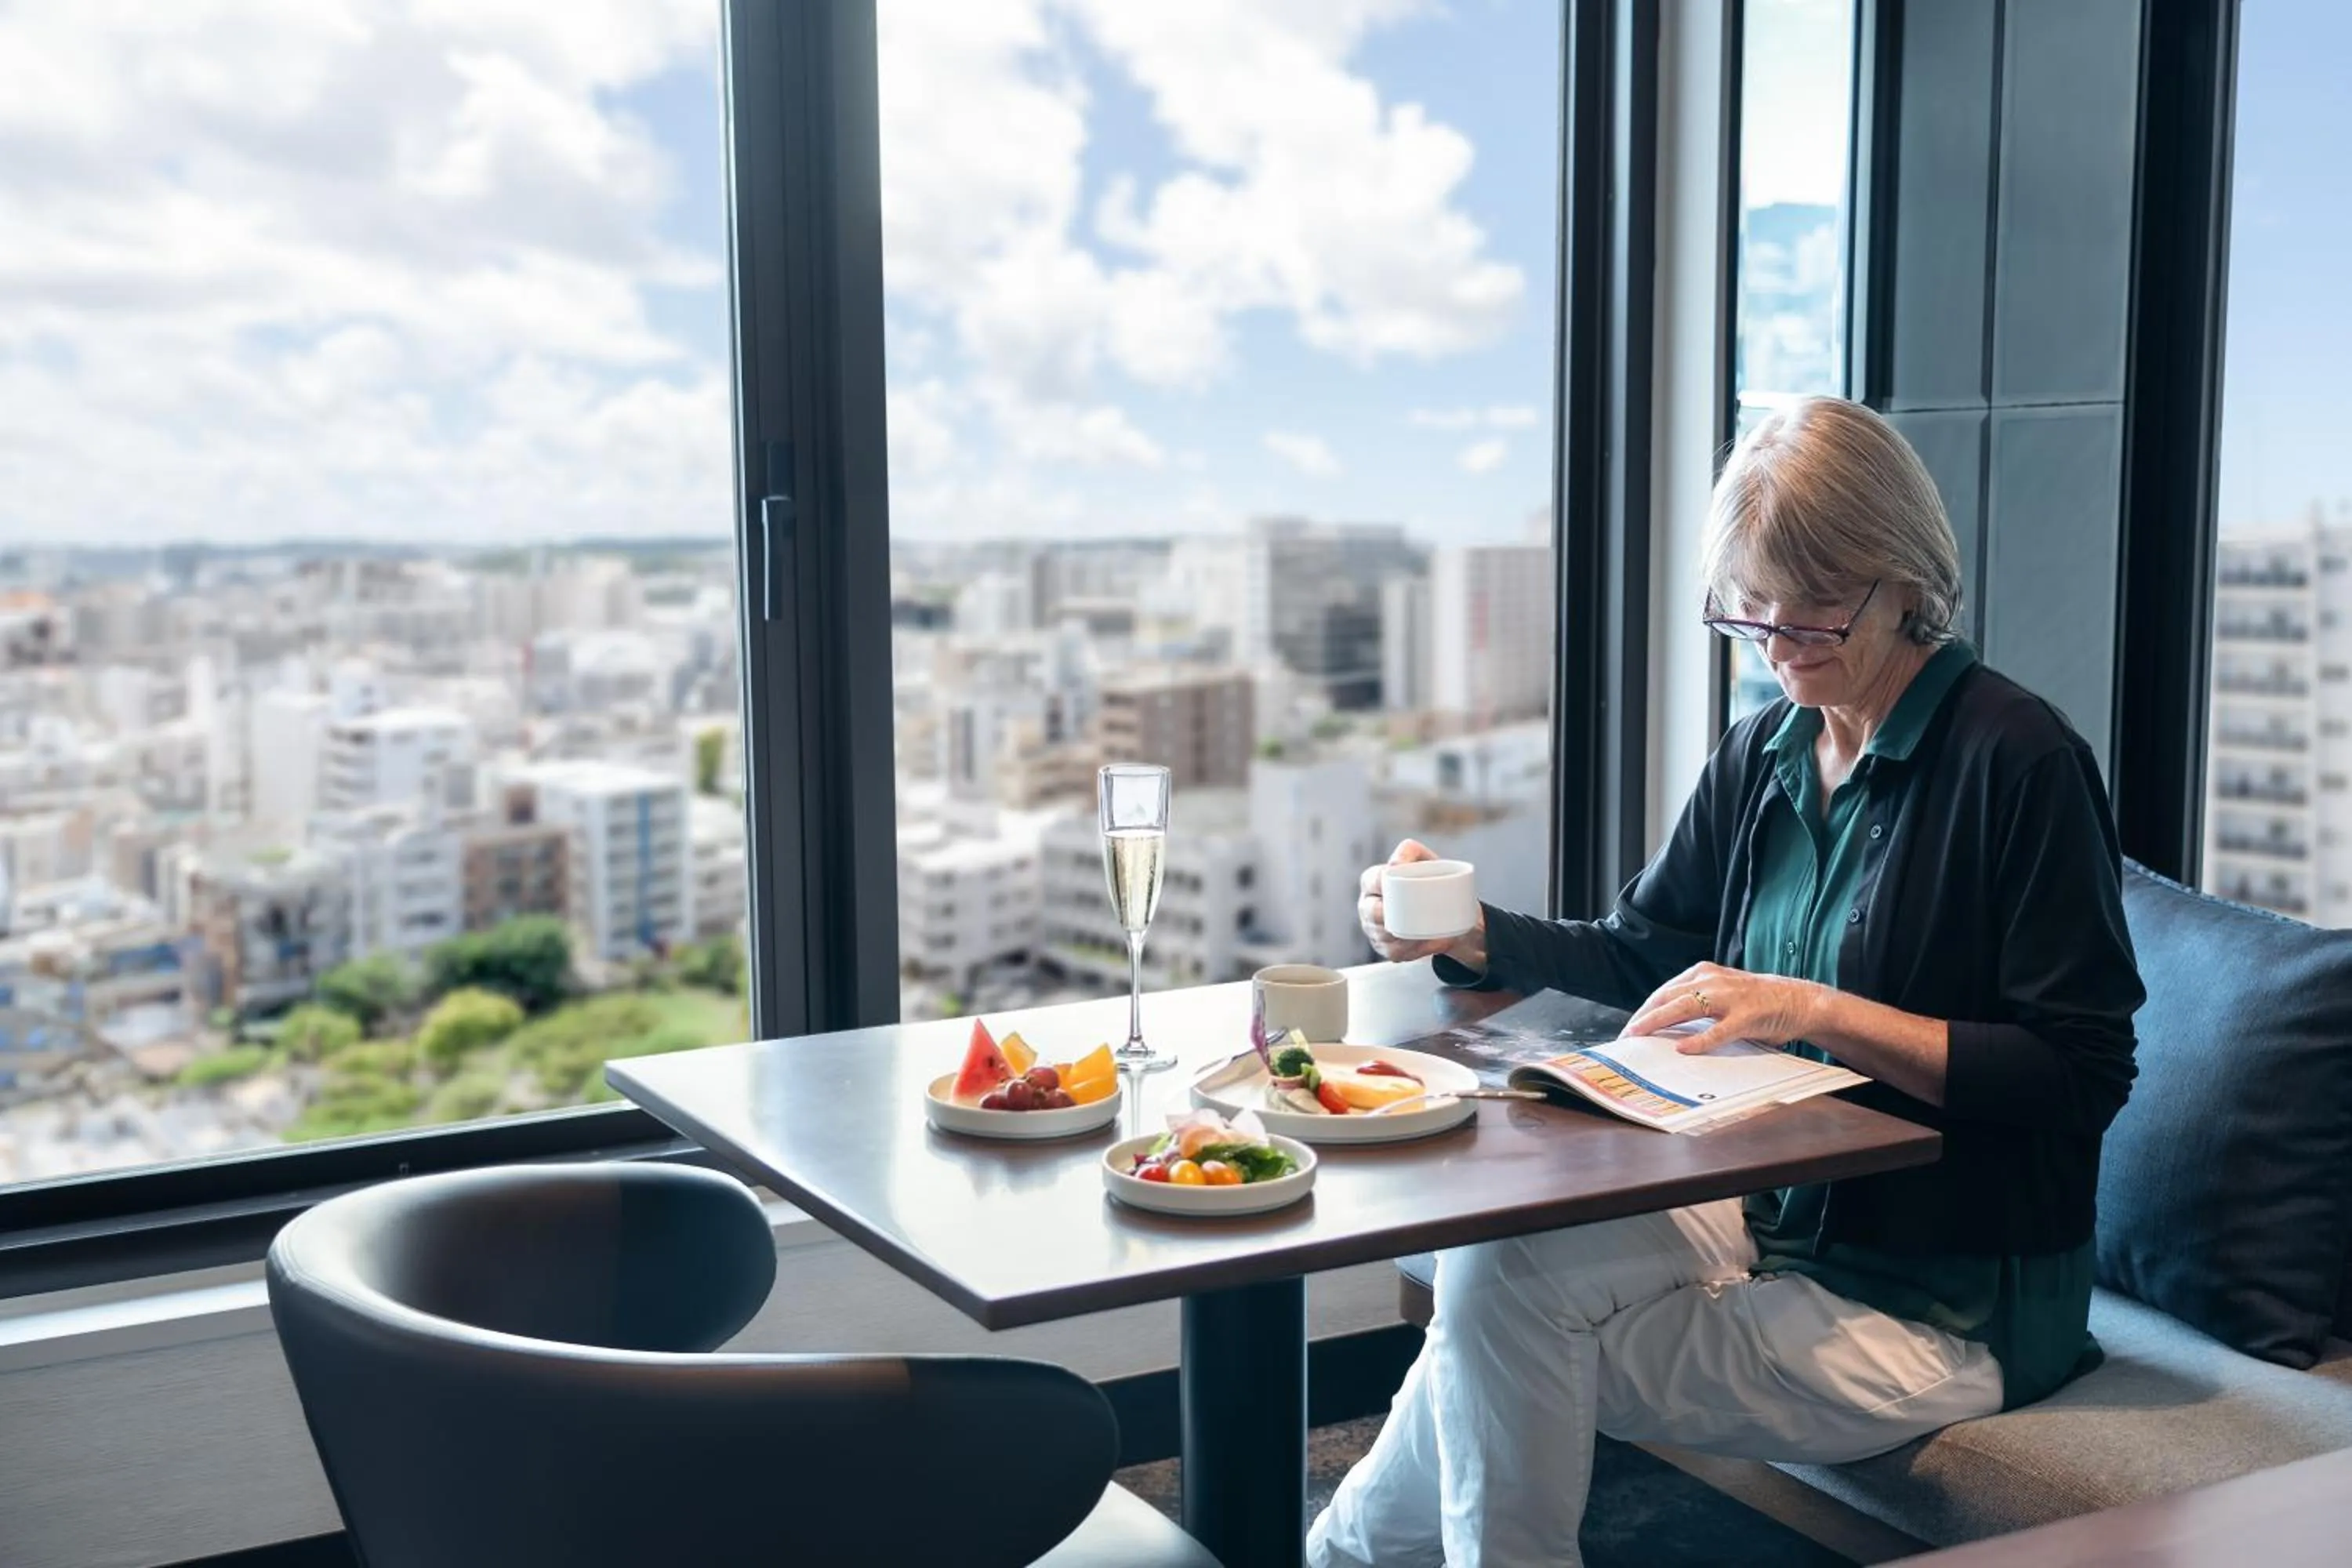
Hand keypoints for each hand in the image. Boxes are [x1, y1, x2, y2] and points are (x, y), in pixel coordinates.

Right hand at [1358, 839, 1486, 968]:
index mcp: (1371, 881)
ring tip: (1428, 931)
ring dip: (1405, 937)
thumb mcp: (1422, 859)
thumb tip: (1395, 865)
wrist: (1449, 907)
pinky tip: (1429, 944)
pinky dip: (1415, 950)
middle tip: (1411, 914)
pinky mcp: (1386, 949)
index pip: (1373, 881)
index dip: (1383, 884)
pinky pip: (1396, 953)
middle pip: (1373, 913)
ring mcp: (1374, 930)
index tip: (1400, 886)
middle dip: (1388, 915)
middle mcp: (1367, 906)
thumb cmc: (1430, 879)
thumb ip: (1409, 851)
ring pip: (1384, 937)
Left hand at [1623, 962, 1830, 1054]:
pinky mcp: (1747, 1016)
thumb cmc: (1755, 1001)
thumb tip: (1663, 1025)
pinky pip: (1719, 1030)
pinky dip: (1700, 1040)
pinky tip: (1684, 1049)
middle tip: (1626, 1037)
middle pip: (1667, 997)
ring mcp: (1730, 997)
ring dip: (1658, 1023)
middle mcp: (1712, 980)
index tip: (1628, 1029)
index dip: (1644, 1011)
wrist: (1798, 1000)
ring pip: (1685, 1008)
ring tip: (1640, 1037)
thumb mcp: (1720, 995)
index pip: (1664, 992)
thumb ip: (1695, 1004)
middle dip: (1643, 1018)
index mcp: (1703, 973)